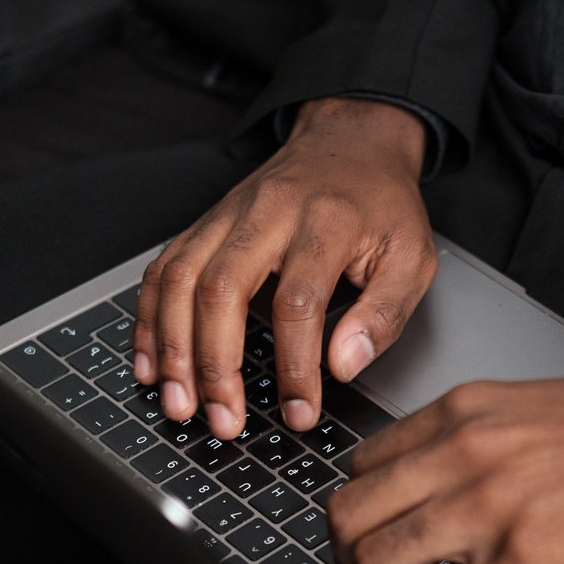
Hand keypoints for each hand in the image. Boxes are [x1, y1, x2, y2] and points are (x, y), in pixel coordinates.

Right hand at [132, 97, 436, 436]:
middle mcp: (267, 213)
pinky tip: (151, 364)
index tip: (299, 412)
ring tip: (178, 404)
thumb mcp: (413, 257)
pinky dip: (150, 320)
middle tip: (223, 421)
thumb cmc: (382, 206)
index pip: (298, 302)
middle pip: (221, 288)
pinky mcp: (204, 223)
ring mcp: (227, 215)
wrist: (351, 142)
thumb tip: (343, 366)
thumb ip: (385, 313)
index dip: (295, 365)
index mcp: (326, 221)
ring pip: (181, 278)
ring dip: (172, 349)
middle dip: (214, 365)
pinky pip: (163, 270)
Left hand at [326, 357, 563, 563]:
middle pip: (348, 517)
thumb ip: (482, 444)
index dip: (365, 519)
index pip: (361, 467)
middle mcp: (464, 450)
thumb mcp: (537, 411)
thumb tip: (449, 494)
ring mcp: (491, 502)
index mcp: (465, 412)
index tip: (387, 543)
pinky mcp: (531, 555)